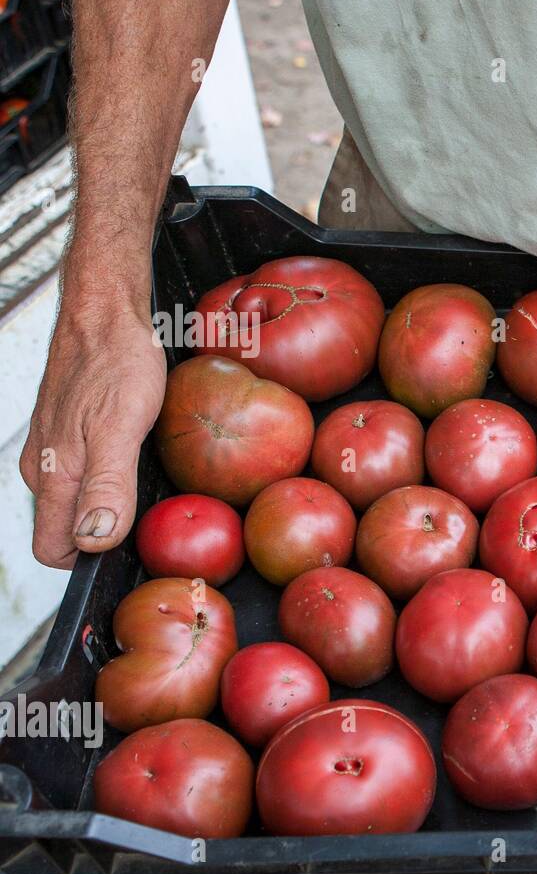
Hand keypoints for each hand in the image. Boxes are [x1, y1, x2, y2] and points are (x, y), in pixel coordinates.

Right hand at [20, 299, 165, 567]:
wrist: (106, 311)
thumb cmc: (117, 361)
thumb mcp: (121, 426)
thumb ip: (107, 486)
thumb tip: (94, 541)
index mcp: (54, 475)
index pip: (54, 550)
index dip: (90, 562)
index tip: (132, 550)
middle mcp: (46, 468)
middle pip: (65, 531)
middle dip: (103, 537)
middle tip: (152, 518)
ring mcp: (54, 450)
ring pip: (75, 503)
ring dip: (108, 507)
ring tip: (150, 488)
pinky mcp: (68, 433)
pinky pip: (84, 474)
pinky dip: (110, 479)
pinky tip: (139, 462)